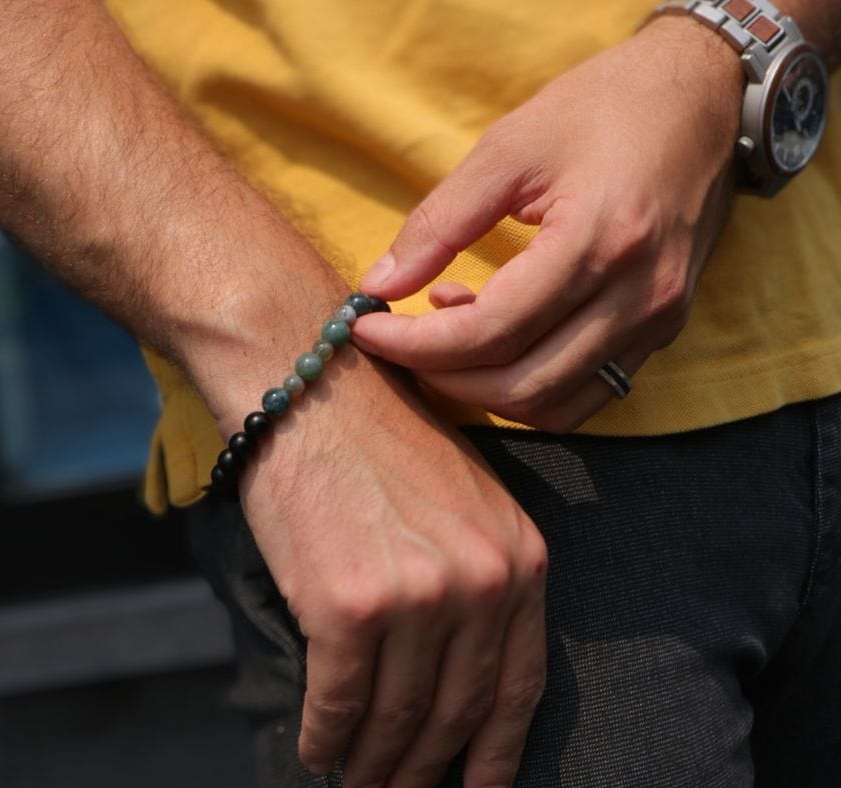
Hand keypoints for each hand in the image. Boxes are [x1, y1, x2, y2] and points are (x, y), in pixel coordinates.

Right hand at [238, 354, 547, 787]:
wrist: (312, 384)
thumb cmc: (378, 441)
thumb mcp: (463, 503)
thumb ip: (476, 581)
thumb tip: (451, 675)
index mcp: (520, 556)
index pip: (521, 680)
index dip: (499, 749)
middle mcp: (481, 581)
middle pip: (459, 708)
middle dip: (431, 768)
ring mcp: (419, 596)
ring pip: (399, 716)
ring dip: (378, 764)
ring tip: (364, 785)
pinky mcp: (350, 606)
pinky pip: (340, 701)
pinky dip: (327, 737)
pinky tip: (317, 752)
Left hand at [353, 17, 743, 431]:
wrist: (701, 99)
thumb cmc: (603, 108)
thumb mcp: (508, 148)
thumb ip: (438, 223)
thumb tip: (379, 286)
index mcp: (599, 242)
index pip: (491, 332)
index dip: (417, 345)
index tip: (367, 330)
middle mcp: (637, 297)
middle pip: (520, 385)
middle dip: (443, 376)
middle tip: (401, 341)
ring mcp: (656, 322)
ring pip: (553, 407)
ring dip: (486, 390)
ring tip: (451, 332)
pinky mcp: (660, 332)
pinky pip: (583, 396)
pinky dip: (528, 388)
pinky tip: (500, 339)